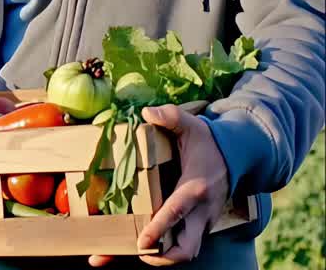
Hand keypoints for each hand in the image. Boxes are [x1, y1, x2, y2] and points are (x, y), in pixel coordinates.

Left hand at [89, 105, 229, 266]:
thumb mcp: (191, 125)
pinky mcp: (200, 224)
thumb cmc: (208, 141)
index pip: (176, 213)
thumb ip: (171, 116)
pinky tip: (142, 247)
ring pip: (186, 250)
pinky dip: (166, 249)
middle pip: (186, 248)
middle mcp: (201, 211)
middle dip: (163, 259)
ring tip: (129, 255)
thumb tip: (148, 112)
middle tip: (136, 254)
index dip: (159, 230)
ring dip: (163, 258)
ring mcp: (203, 221)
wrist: (238, 156)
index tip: (142, 242)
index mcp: (195, 188)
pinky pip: (185, 242)